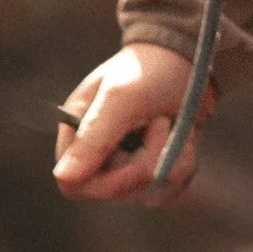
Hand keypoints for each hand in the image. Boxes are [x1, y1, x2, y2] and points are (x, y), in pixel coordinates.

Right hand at [53, 42, 214, 207]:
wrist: (189, 57)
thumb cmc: (150, 70)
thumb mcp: (121, 98)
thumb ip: (94, 137)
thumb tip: (63, 177)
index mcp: (78, 134)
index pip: (74, 185)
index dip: (107, 182)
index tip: (137, 156)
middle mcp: (97, 155)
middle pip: (114, 192)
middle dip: (148, 162)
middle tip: (161, 122)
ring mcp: (126, 166)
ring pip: (145, 195)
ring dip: (171, 161)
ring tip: (173, 125)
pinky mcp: (153, 171)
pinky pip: (167, 191)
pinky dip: (182, 166)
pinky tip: (184, 140)